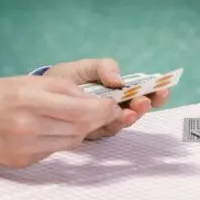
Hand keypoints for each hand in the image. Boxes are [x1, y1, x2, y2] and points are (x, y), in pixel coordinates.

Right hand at [0, 75, 124, 167]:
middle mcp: (29, 125)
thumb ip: (59, 90)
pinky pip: (53, 151)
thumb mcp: (23, 82)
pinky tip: (52, 131)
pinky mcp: (24, 161)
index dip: (104, 108)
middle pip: (81, 127)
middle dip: (97, 119)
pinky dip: (60, 141)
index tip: (113, 104)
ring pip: (71, 141)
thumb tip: (90, 99)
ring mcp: (26, 146)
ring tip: (77, 120)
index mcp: (30, 98)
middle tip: (103, 112)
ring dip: (80, 131)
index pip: (83, 108)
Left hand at [45, 59, 169, 139]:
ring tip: (130, 110)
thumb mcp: (85, 67)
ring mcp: (101, 122)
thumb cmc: (66, 78)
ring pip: (121, 123)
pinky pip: (103, 131)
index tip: (162, 90)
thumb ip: (103, 68)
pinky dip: (110, 125)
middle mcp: (112, 109)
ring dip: (128, 118)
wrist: (37, 93)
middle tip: (144, 101)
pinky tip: (113, 118)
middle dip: (142, 108)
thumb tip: (120, 80)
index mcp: (116, 92)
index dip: (155, 94)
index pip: (141, 94)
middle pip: (135, 112)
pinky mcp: (88, 132)